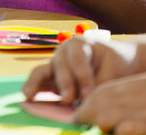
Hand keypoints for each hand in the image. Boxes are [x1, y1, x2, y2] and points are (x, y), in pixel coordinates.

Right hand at [23, 34, 143, 105]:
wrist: (117, 63)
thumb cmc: (115, 64)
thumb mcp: (112, 71)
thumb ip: (98, 84)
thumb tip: (85, 100)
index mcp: (80, 43)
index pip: (77, 59)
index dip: (82, 77)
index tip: (88, 94)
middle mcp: (63, 52)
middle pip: (59, 66)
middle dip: (64, 84)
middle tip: (69, 100)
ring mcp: (55, 65)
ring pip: (42, 71)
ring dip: (36, 83)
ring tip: (30, 95)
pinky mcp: (51, 78)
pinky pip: (39, 81)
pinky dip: (33, 88)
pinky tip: (28, 96)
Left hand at [76, 70, 145, 133]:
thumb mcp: (143, 88)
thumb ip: (124, 97)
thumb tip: (104, 115)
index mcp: (124, 86)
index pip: (92, 98)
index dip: (83, 112)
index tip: (82, 122)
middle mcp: (127, 96)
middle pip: (92, 109)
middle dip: (87, 122)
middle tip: (89, 132)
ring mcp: (137, 110)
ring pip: (103, 119)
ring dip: (104, 128)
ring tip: (115, 131)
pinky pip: (125, 131)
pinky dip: (123, 134)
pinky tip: (129, 134)